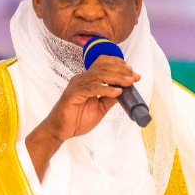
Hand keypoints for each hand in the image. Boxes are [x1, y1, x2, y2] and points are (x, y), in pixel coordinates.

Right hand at [26, 55, 140, 178]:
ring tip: (129, 82)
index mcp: (87, 80)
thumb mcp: (100, 108)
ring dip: (116, 77)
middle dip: (121, 70)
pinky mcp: (73, 94)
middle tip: (134, 76)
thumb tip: (124, 91)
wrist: (60, 131)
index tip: (132, 71)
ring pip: (98, 75)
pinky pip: (92, 88)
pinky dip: (106, 89)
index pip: (102, 64)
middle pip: (103, 67)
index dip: (118, 64)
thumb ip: (109, 98)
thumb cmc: (76, 119)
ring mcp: (77, 85)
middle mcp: (81, 79)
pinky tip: (117, 92)